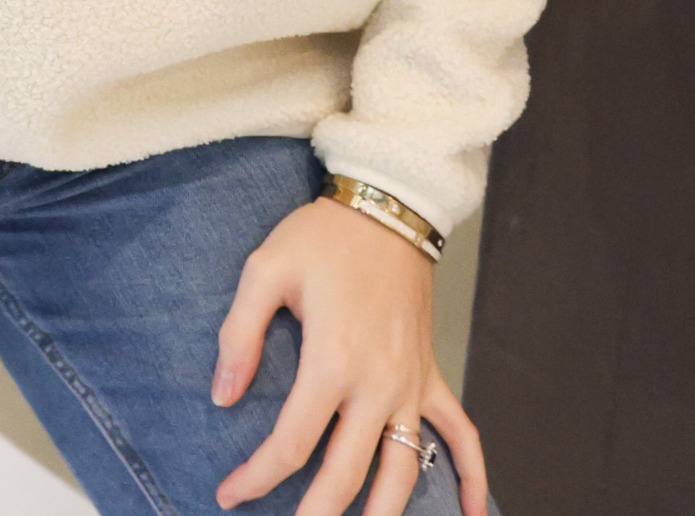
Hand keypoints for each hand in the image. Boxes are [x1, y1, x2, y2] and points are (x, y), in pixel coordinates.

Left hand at [210, 196, 488, 515]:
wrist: (385, 208)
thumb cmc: (321, 237)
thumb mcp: (264, 270)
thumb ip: (240, 336)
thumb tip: (222, 396)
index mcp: (332, 361)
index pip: (292, 444)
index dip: (257, 477)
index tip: (229, 494)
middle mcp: (377, 384)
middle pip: (346, 475)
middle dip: (314, 515)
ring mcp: (411, 386)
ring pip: (404, 471)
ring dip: (382, 514)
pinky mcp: (431, 376)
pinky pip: (462, 436)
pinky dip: (472, 479)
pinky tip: (470, 515)